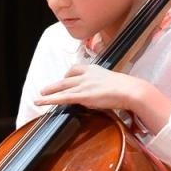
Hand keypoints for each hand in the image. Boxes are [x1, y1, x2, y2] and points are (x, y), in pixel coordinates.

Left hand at [35, 64, 170, 132]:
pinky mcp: (83, 95)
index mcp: (93, 69)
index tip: (64, 78)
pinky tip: (41, 101)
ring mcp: (83, 85)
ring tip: (39, 96)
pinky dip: (49, 99)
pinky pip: (62, 97)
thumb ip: (101, 85)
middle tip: (45, 89)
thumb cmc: (125, 88)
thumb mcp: (110, 81)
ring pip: (62, 88)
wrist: (130, 90)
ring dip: (49, 92)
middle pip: (66, 78)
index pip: (76, 69)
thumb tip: (98, 93)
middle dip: (55, 84)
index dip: (68, 75)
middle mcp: (86, 75)